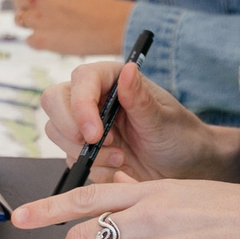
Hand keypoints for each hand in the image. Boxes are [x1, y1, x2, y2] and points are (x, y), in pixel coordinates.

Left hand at [7, 0, 133, 55]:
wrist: (111, 26)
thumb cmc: (97, 2)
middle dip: (28, 2)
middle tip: (44, 7)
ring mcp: (36, 20)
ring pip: (19, 19)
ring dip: (31, 19)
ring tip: (49, 22)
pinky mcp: (40, 41)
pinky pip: (28, 39)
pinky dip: (37, 38)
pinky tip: (52, 35)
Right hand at [32, 60, 239, 183]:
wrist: (184, 169)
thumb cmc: (180, 137)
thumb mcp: (163, 120)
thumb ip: (139, 98)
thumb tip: (127, 69)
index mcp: (113, 80)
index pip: (81, 80)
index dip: (80, 105)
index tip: (95, 133)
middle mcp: (94, 99)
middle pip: (55, 101)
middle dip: (71, 128)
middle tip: (98, 146)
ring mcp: (86, 125)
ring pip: (57, 132)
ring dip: (85, 151)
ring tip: (120, 158)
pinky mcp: (84, 151)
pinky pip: (69, 158)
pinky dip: (91, 168)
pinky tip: (119, 168)